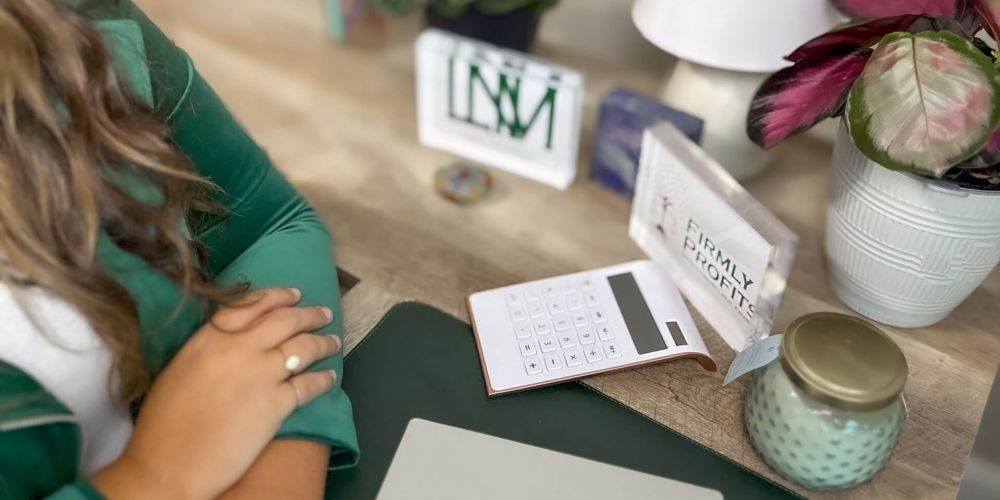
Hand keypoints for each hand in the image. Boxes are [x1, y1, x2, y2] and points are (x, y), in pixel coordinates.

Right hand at [92, 288, 342, 499]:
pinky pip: (309, 385)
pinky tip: (330, 377)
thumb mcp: (180, 368)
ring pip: (304, 347)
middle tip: (323, 314)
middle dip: (309, 315)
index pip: (251, 305)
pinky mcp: (276, 405)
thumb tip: (232, 341)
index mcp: (210, 338)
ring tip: (334, 341)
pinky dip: (324, 379)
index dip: (277, 296)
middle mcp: (239, 349)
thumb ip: (208, 348)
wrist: (168, 464)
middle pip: (285, 321)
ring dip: (323, 342)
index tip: (294, 294)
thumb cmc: (163, 423)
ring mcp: (261, 375)